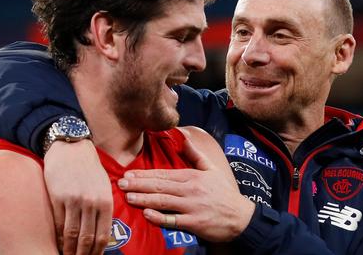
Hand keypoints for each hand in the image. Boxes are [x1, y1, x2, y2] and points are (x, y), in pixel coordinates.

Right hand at [44, 140, 112, 254]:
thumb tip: (102, 231)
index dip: (96, 252)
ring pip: (71, 234)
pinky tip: (58, 243)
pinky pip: (58, 223)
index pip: (102, 235)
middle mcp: (91, 203)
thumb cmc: (89, 167)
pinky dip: (58, 237)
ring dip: (69, 250)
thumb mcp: (104, 185)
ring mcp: (74, 201)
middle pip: (87, 239)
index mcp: (106, 201)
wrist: (71, 147)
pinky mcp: (58, 198)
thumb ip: (104, 207)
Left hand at [117, 137, 254, 241]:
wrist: (241, 216)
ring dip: (144, 199)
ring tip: (128, 196)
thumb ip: (196, 155)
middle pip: (160, 186)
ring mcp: (192, 206)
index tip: (128, 173)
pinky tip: (147, 214)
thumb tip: (184, 138)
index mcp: (192, 176)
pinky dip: (160, 217)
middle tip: (121, 183)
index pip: (163, 174)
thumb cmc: (224, 193)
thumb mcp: (212, 169)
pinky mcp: (194, 223)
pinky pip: (174, 220)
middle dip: (139, 184)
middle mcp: (190, 190)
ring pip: (164, 201)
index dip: (144, 174)